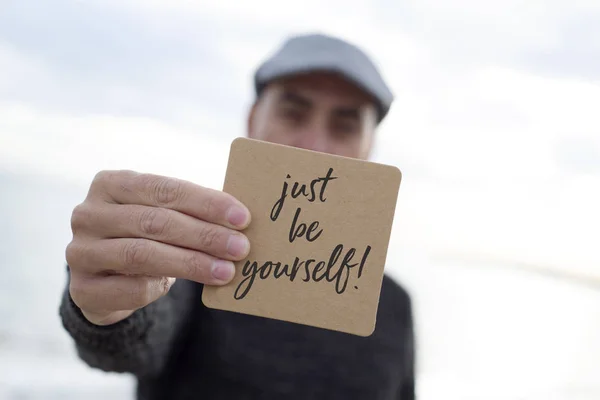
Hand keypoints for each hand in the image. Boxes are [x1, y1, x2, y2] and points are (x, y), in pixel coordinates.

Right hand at [65, 170, 250, 325]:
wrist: (106, 280)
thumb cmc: (145, 236)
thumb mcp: (162, 215)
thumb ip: (190, 211)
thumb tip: (240, 219)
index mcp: (111, 184)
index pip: (164, 189)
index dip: (205, 202)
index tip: (242, 217)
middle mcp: (88, 214)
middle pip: (155, 222)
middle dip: (205, 235)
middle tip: (240, 247)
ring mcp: (80, 251)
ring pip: (142, 254)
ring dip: (192, 263)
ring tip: (226, 270)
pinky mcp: (82, 289)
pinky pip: (130, 289)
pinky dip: (162, 288)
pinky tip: (187, 288)